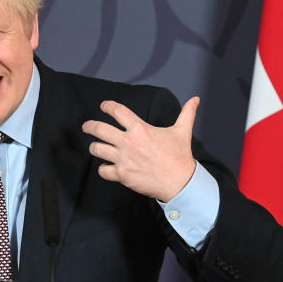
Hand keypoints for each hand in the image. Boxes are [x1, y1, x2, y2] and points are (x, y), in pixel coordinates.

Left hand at [82, 97, 199, 201]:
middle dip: (90, 126)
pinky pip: (103, 170)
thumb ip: (187, 113)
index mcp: (140, 129)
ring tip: (95, 147)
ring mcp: (123, 159)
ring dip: (95, 147)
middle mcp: (128, 142)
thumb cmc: (179, 156)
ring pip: (97, 149)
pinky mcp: (122, 175)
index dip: (107, 106)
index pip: (117, 111)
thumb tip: (195, 99)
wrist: (180, 182)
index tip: (104, 106)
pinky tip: (106, 167)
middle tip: (87, 126)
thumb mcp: (182, 131)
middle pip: (99, 129)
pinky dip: (103, 169)